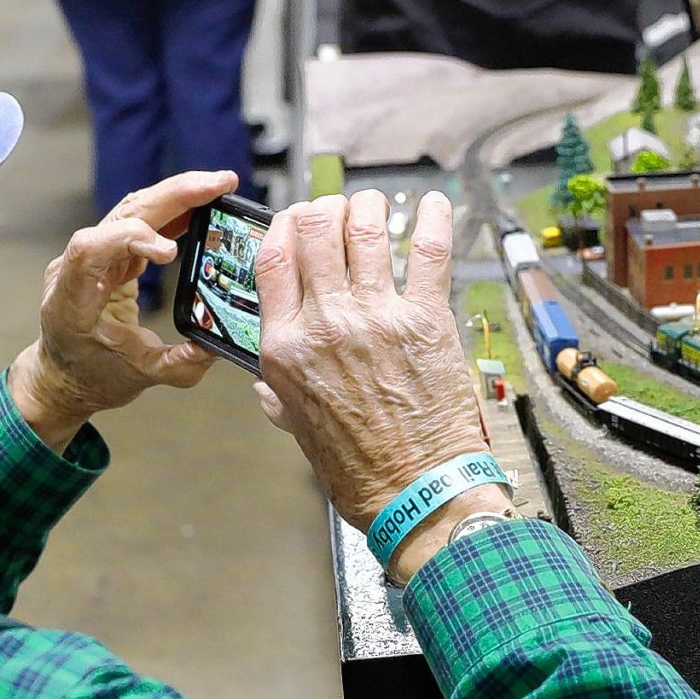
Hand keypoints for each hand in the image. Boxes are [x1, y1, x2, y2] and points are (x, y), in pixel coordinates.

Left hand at [10, 168, 240, 447]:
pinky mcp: (111, 252)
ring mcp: (94, 255)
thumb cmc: (92, 376)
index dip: (131, 238)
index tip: (171, 252)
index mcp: (72, 299)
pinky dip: (173, 209)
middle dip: (171, 196)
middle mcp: (78, 267)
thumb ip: (178, 366)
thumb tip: (214, 347)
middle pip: (121, 213)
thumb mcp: (139, 378)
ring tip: (219, 185)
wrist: (65, 375)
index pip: (91, 248)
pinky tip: (203, 202)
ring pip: (133, 208)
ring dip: (176, 193)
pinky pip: (141, 220)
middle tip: (218, 185)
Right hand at [251, 191, 494, 577]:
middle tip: (340, 212)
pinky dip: (434, 219)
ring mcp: (376, 316)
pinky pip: (429, 251)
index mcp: (286, 347)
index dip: (284, 226)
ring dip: (371, 206)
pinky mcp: (426, 320)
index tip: (296, 220)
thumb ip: (279, 397)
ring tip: (378, 205)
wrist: (416, 493)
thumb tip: (264, 385)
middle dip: (326, 209)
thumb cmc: (358, 470)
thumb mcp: (297, 430)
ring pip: (366, 227)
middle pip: (316, 230)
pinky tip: (435, 205)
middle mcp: (325, 323)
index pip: (273, 258)